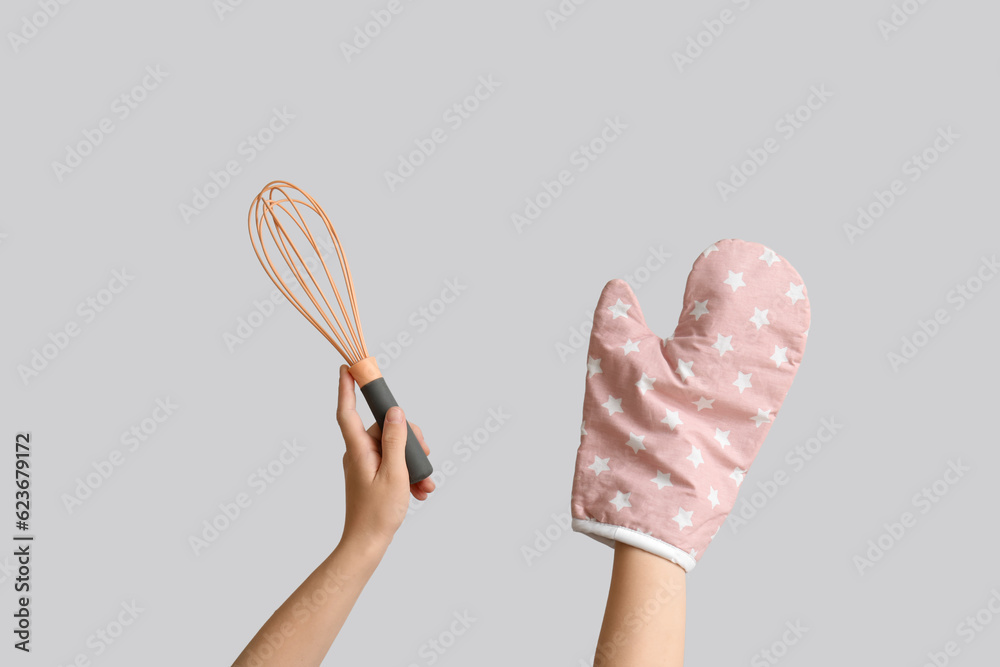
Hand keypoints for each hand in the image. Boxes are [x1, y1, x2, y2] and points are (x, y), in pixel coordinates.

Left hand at [336, 366, 434, 548]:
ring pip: (392, 448)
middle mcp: (359, 454)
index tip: (347, 368)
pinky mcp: (372, 476)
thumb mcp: (394, 473)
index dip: (346, 388)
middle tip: (424, 453)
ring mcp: (365, 465)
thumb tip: (395, 412)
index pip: (348, 411)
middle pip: (384, 429)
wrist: (367, 544)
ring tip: (425, 481)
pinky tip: (421, 489)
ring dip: (412, 461)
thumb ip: (395, 440)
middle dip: (408, 438)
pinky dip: (408, 474)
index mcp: (358, 450)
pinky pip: (392, 464)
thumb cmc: (378, 513)